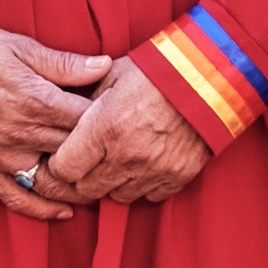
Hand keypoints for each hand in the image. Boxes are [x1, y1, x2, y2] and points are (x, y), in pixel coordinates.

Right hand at [0, 23, 110, 219]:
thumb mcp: (19, 46)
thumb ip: (64, 63)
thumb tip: (105, 64)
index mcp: (35, 99)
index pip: (88, 120)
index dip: (108, 119)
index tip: (120, 118)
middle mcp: (20, 132)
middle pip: (75, 152)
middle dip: (98, 151)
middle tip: (118, 149)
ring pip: (52, 178)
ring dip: (77, 181)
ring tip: (100, 178)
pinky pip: (15, 197)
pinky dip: (41, 209)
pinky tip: (64, 211)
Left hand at [40, 57, 208, 207]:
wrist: (209, 75)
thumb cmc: (155, 70)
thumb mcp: (110, 75)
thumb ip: (81, 102)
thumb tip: (59, 120)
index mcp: (105, 128)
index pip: (63, 170)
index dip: (59, 164)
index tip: (64, 155)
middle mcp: (127, 155)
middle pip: (86, 190)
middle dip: (82, 176)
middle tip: (90, 158)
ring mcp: (155, 169)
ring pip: (117, 197)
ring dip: (113, 182)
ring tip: (119, 158)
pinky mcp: (178, 176)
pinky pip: (149, 196)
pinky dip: (143, 184)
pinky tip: (145, 162)